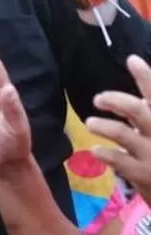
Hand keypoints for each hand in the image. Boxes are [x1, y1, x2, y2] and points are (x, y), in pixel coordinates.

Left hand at [87, 55, 150, 205]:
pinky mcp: (143, 175)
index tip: (132, 60)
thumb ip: (149, 112)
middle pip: (137, 110)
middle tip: (98, 99)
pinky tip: (96, 150)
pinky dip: (106, 154)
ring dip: (103, 126)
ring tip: (90, 124)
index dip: (146, 77)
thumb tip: (140, 92)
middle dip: (116, 100)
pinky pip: (119, 161)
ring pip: (123, 134)